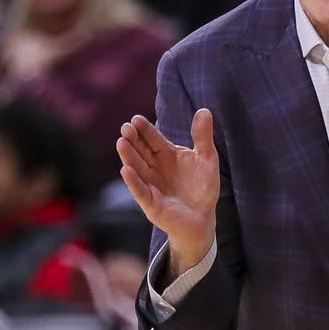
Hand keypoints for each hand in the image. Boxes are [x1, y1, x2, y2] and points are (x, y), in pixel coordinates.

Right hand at [116, 109, 219, 277]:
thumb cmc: (202, 188)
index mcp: (166, 155)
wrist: (203, 219)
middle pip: (141, 151)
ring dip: (128, 156)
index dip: (145, 130)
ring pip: (137, 168)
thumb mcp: (207, 159)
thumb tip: (204, 110)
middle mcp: (155, 169)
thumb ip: (203, 137)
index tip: (136, 119)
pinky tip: (125, 170)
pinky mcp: (151, 204)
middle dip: (133, 140)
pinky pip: (140, 191)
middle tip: (125, 127)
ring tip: (121, 142)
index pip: (153, 140)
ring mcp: (151, 186)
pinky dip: (133, 181)